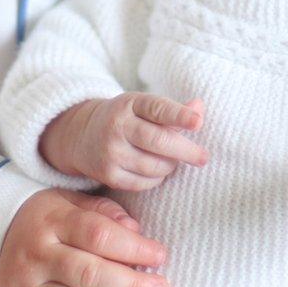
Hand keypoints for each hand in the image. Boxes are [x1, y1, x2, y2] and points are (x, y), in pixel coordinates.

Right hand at [0, 187, 169, 286]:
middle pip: (90, 274)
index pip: (98, 235)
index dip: (133, 247)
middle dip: (132, 285)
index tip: (160, 255)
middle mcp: (35, 255)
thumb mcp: (69, 201)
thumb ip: (104, 211)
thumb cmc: (45, 219)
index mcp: (50, 220)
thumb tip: (136, 232)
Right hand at [41, 94, 207, 190]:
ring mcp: (111, 152)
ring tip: (172, 160)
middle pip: (159, 141)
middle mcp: (117, 126)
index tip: (198, 122)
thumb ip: (172, 109)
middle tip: (203, 158)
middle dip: (186, 151)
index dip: (179, 114)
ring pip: (154, 166)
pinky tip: (156, 171)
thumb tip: (199, 108)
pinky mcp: (108, 175)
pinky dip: (156, 179)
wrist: (83, 135)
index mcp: (129, 103)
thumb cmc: (125, 119)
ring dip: (170, 165)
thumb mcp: (143, 106)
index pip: (157, 108)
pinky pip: (144, 183)